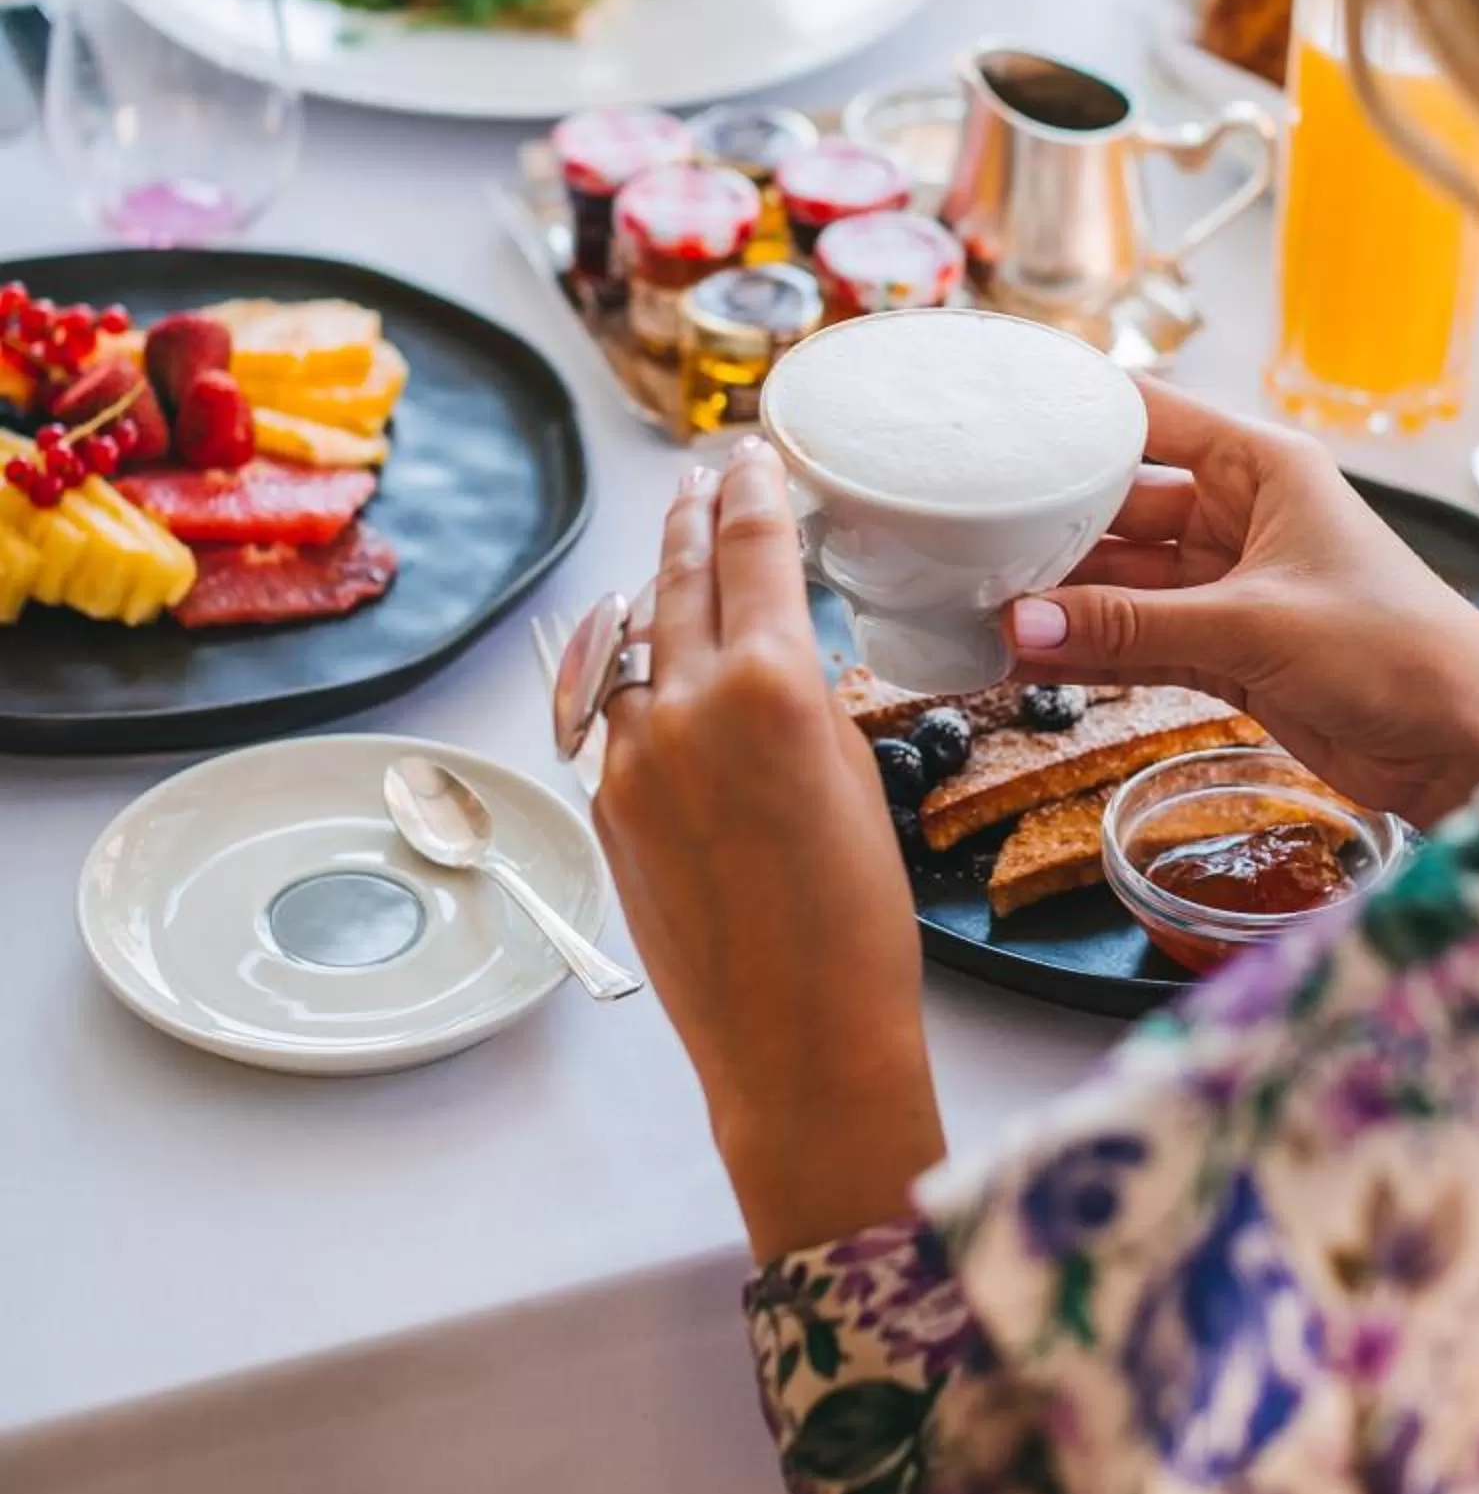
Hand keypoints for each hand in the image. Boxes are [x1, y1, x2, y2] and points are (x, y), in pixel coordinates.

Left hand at [593, 440, 943, 1263]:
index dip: (751, 490)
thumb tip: (772, 641)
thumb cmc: (858, 920)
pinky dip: (646, 684)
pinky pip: (620, 718)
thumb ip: (801, 691)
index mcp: (764, 685)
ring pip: (638, 647)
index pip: (750, 550)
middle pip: (678, 578)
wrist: (796, 1040)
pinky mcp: (605, 807)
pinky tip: (669, 676)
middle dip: (693, 517)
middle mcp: (682, 707)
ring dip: (662, 596)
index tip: (750, 452)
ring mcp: (629, 759)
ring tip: (681, 557)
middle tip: (702, 474)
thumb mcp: (851, 772)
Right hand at [1007, 384, 1478, 828]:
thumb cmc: (1398, 652)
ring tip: (975, 605)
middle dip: (1050, 525)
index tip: (992, 415)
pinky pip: (1139, 639)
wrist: (1466, 748)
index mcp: (1262, 466)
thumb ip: (1133, 628)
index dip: (1072, 413)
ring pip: (1124, 581)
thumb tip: (1021, 627)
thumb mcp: (1255, 627)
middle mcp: (1241, 514)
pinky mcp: (1228, 650)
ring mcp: (1230, 585)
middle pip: (1122, 504)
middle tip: (964, 538)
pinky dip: (1091, 651)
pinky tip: (1024, 659)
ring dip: (1062, 600)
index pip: (1148, 414)